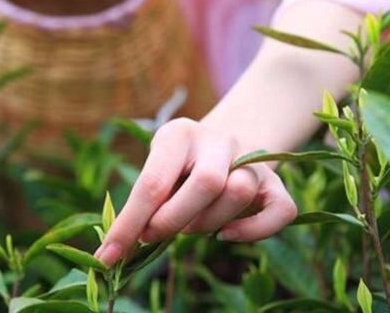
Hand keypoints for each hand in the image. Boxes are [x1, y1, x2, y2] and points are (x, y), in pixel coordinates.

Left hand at [94, 118, 296, 266]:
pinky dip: (254, 231)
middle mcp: (218, 140)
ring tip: (190, 225)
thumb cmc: (178, 164)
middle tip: (155, 234)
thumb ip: (145, 201)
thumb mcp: (156, 169)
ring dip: (208, 222)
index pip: (153, 181)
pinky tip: (226, 234)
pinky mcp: (275, 181)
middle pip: (206, 182)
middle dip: (174, 220)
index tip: (109, 256)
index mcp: (179, 134)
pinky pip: (281, 210)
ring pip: (240, 192)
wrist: (220, 141)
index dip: (130, 224)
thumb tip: (117, 250)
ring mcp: (251, 159)